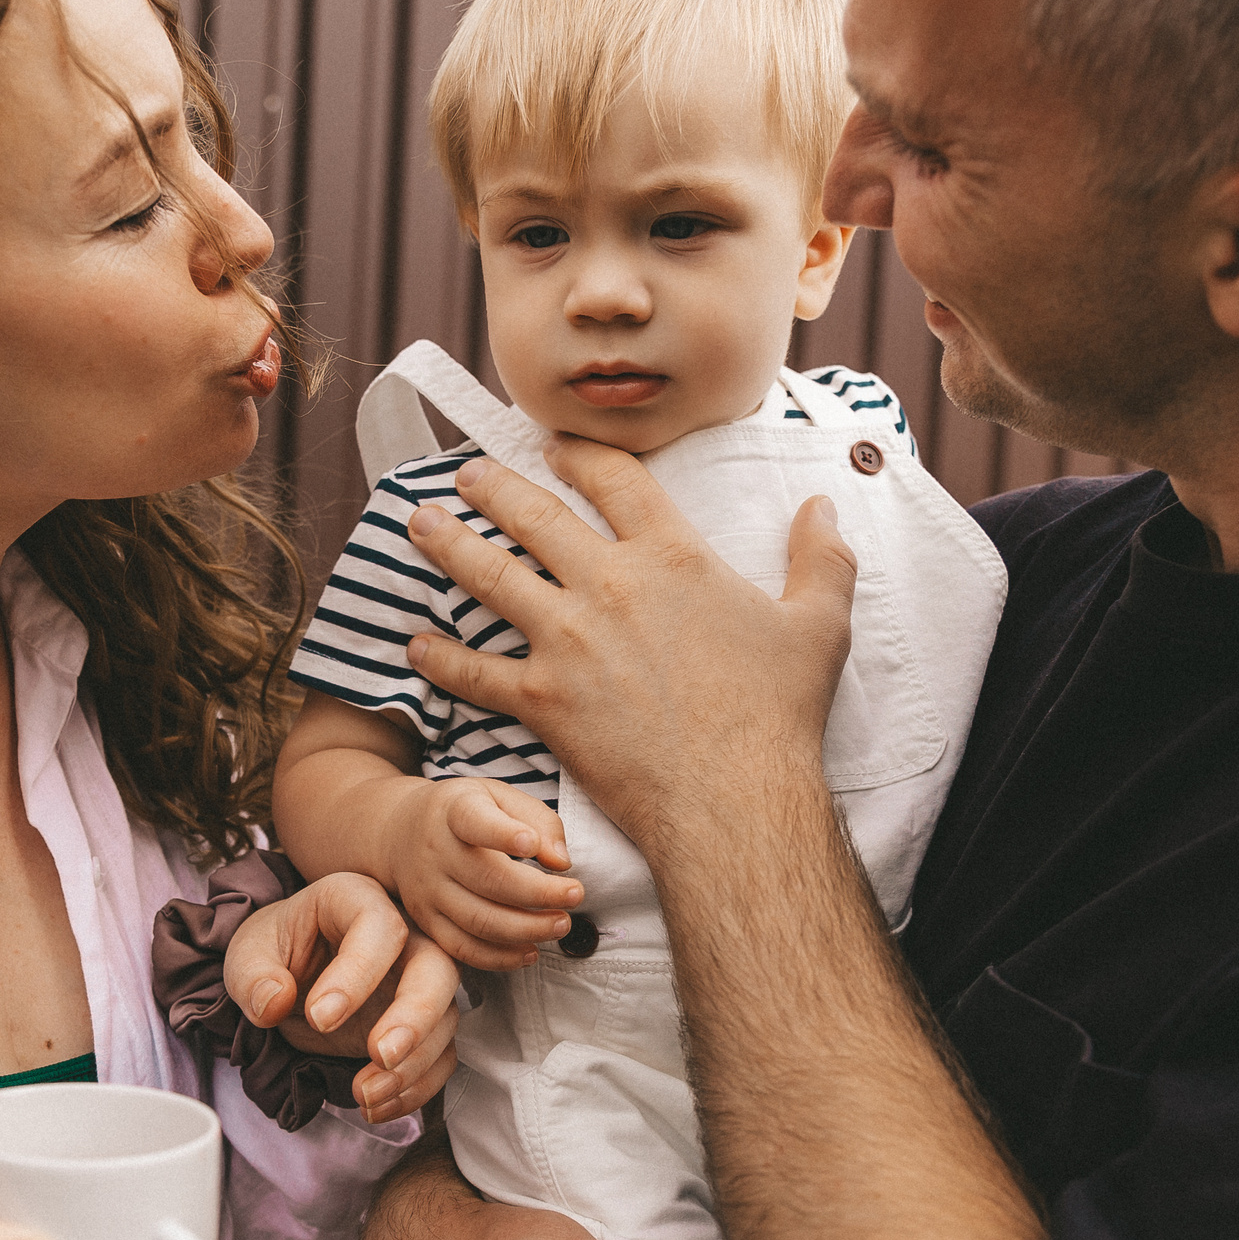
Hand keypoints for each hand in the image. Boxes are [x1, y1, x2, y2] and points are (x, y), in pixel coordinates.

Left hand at [223, 870, 461, 1121]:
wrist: (288, 977)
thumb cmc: (273, 953)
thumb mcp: (246, 957)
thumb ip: (253, 977)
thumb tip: (274, 1002)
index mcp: (355, 900)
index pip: (378, 925)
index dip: (357, 973)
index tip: (321, 1017)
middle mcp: (402, 936)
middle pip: (438, 967)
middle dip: (415, 1017)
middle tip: (380, 1055)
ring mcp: (417, 982)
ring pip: (446, 1017)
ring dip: (413, 1064)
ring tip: (364, 1095)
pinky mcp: (421, 1026)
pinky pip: (441, 1056)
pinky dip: (417, 1088)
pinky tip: (378, 1105)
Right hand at [384, 775, 580, 968]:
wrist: (399, 833)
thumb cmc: (463, 812)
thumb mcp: (498, 795)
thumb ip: (538, 819)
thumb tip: (561, 862)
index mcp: (454, 812)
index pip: (474, 821)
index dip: (503, 834)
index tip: (532, 844)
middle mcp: (435, 853)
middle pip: (488, 880)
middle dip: (538, 894)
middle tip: (575, 895)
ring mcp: (428, 892)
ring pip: (478, 921)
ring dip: (527, 929)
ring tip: (561, 924)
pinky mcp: (428, 922)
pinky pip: (464, 949)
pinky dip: (501, 958)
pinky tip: (531, 951)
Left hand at [403, 440, 856, 861]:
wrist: (733, 797)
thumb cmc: (778, 716)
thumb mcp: (819, 626)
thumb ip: (822, 559)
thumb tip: (824, 507)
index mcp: (673, 556)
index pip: (616, 480)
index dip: (580, 454)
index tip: (552, 443)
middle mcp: (610, 586)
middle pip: (536, 517)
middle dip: (495, 488)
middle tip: (467, 474)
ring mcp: (568, 641)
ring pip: (490, 577)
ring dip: (448, 546)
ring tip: (419, 525)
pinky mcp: (540, 699)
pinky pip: (473, 672)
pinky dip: (439, 658)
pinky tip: (414, 644)